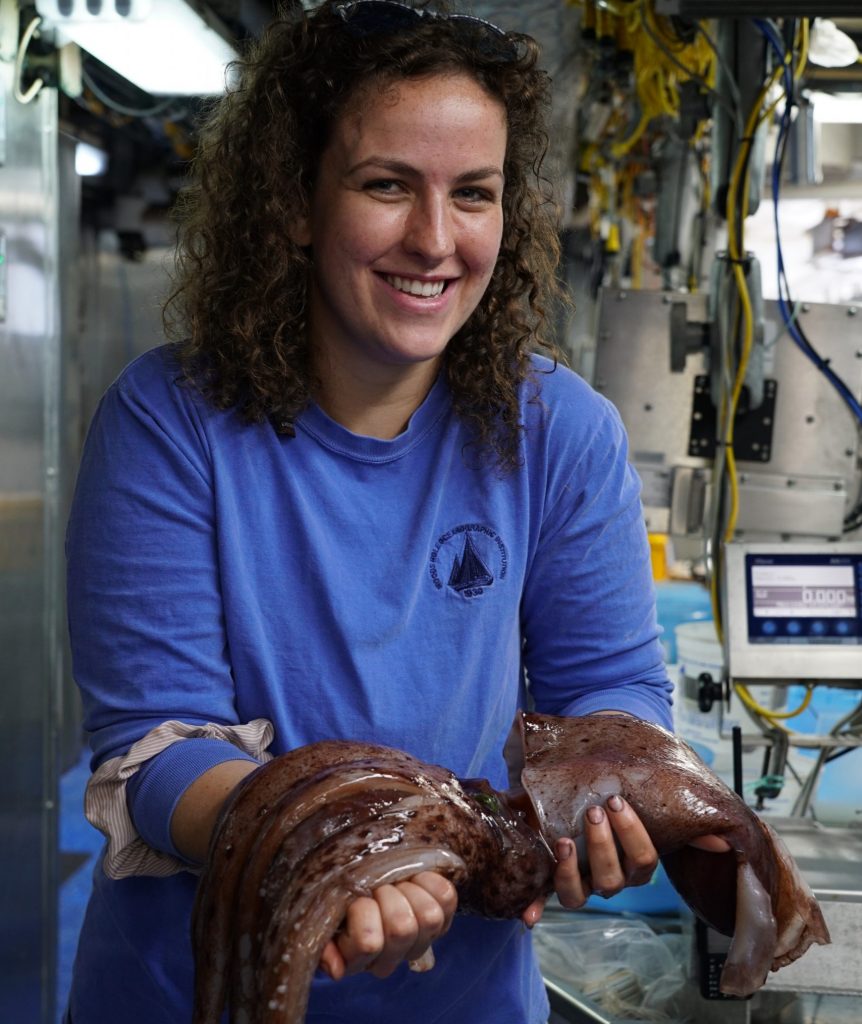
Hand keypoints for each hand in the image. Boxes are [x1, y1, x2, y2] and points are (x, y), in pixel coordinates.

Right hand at [318, 871, 457, 980]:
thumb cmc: (342, 900)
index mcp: (360, 956)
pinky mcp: (443, 914)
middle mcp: (394, 955)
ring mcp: (422, 936)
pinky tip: (415, 878)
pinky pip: (445, 897)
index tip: (357, 897)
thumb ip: (325, 943)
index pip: (368, 943)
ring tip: (397, 883)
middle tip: (378, 886)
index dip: (363, 912)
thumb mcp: (327, 919)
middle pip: (402, 927)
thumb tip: (337, 970)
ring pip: (428, 916)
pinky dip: (430, 881)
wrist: (366, 879)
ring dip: (410, 891)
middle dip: (388, 897)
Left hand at [521, 795, 729, 926]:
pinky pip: (547, 901)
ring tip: (564, 840)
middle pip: (613, 878)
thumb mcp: (638, 808)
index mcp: (633, 865)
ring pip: (583, 893)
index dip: (633, 834)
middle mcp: (610, 879)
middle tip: (595, 811)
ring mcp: (582, 884)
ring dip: (572, 870)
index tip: (616, 801)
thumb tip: (722, 839)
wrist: (566, 802)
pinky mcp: (553, 884)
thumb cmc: (606, 804)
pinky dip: (537, 908)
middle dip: (604, 845)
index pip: (644, 861)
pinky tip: (528, 915)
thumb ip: (679, 824)